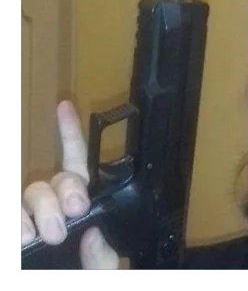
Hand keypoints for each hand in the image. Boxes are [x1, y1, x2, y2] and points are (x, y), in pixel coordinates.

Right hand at [17, 100, 119, 271]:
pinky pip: (12, 221)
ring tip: (44, 235)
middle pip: (51, 181)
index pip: (77, 169)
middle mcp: (54, 216)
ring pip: (28, 197)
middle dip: (63, 189)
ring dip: (37, 209)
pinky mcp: (17, 242)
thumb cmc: (91, 285)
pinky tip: (20, 237)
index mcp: (83, 216)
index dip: (69, 135)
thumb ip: (104, 261)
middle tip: (73, 212)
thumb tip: (92, 232)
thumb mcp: (105, 276)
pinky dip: (15, 223)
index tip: (64, 106)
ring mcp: (30, 229)